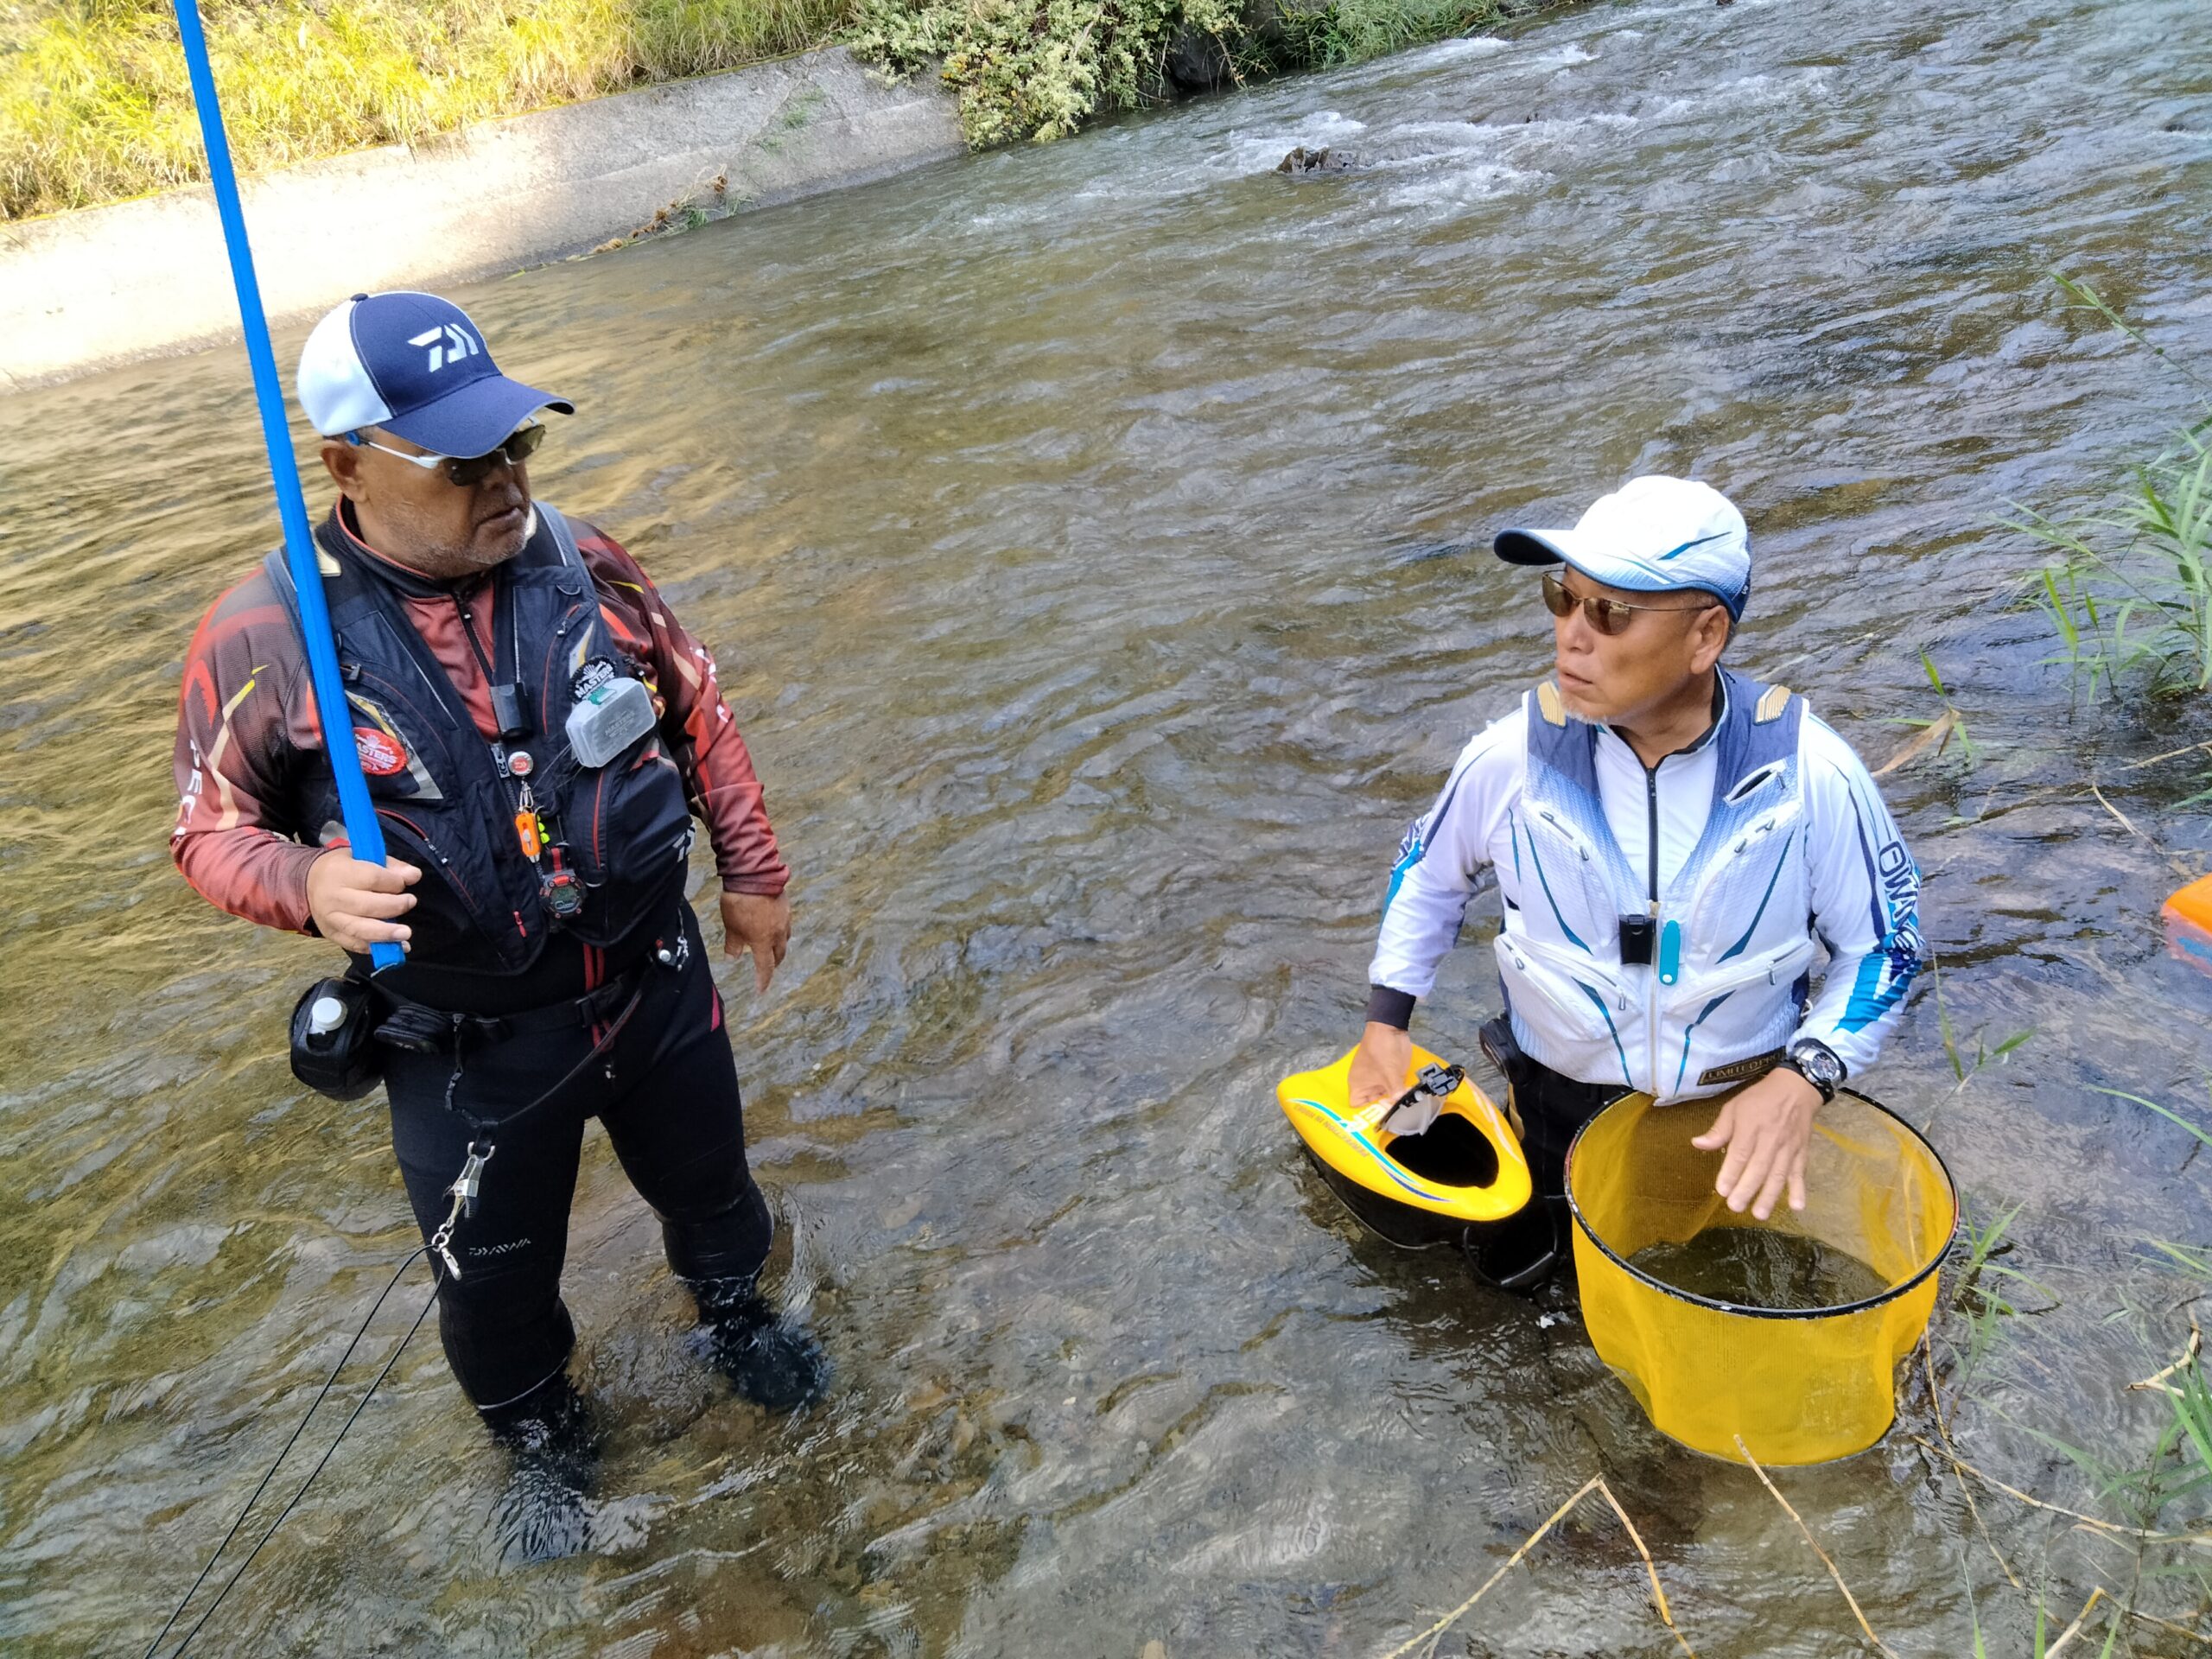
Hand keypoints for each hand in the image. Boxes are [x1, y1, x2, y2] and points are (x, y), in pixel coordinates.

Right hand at [306, 850, 420, 953]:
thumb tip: (414, 875)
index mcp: (340, 873)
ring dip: (385, 934)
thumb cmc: (343, 868)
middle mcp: (332, 898)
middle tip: (410, 902)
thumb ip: (391, 866)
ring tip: (405, 934)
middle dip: (394, 906)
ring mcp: (330, 919)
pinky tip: (395, 947)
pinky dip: (376, 948)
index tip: (407, 881)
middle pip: (366, 906)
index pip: (372, 878)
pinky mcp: (331, 935)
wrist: (309, 883)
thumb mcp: (364, 856)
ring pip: (359, 929)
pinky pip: (354, 944)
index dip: (394, 882)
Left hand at [720, 889, 790, 992]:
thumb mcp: (731, 927)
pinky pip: (785, 924)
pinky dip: (779, 930)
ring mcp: (784, 919)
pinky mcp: (785, 907)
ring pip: (785, 939)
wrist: (754, 876)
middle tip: (768, 966)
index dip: (763, 980)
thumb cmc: (740, 903)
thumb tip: (732, 959)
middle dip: (774, 962)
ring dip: (779, 946)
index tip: (761, 990)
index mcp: (763, 942)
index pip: (765, 967)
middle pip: (779, 954)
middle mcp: (777, 933)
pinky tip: (773, 924)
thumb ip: (733, 945)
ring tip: (772, 945)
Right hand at [1348, 1021, 1413, 1110]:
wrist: (1390, 1028)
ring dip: (1394, 1102)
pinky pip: (1394, 1089)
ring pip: (1385, 1097)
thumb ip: (1396, 1092)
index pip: (1357, 1106)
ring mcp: (1379, 1079)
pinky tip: (1410, 1099)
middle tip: (1397, 1119)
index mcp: (1358, 1084)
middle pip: (1373, 1104)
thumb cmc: (1381, 1050)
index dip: (1366, 1114)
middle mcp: (1366, 1084)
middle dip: (1384, 1110)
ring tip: (1405, 1112)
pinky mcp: (1390, 1075)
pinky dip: (1401, 1093)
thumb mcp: (1389, 1074)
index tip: (1381, 1118)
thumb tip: (1402, 1105)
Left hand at [1689, 1067, 1821, 1219]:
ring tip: (1760, 1214)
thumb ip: (1718, 1130)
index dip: (1731, 1173)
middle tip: (1735, 1207)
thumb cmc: (1760, 1099)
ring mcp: (1788, 1148)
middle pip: (1758, 1168)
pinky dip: (1799, 1190)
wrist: (1796, 1089)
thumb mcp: (1734, 1107)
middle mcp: (1770, 1140)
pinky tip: (1796, 1206)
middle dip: (1747, 1189)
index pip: (1739, 1153)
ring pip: (1778, 1175)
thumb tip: (1698, 1144)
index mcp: (1750, 1127)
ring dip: (1770, 1196)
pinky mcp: (1801, 1153)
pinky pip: (1800, 1173)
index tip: (1722, 1190)